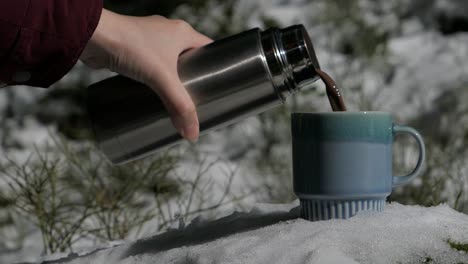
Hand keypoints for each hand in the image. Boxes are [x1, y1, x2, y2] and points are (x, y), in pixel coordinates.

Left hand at [80, 9, 211, 141]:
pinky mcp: (133, 48)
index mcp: (183, 32)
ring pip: (170, 63)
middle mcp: (169, 32)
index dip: (216, 67)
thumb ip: (179, 106)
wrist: (93, 36)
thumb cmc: (130, 46)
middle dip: (194, 79)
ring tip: (178, 100)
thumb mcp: (161, 78)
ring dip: (173, 80)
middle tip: (198, 100)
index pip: (209, 49)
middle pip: (190, 59)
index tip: (219, 86)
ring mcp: (150, 40)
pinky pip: (152, 65)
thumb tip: (192, 134)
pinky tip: (154, 92)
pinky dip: (155, 78)